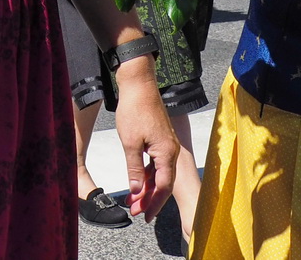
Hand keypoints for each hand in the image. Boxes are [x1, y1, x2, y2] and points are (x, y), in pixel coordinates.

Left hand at [110, 61, 178, 220]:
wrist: (139, 84)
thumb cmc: (134, 110)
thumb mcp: (130, 142)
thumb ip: (133, 168)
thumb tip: (136, 191)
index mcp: (166, 153)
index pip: (163, 186)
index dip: (153, 203)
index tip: (144, 216)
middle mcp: (170, 151)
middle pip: (162, 182)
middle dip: (149, 199)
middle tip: (135, 212)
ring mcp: (166, 145)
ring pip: (159, 173)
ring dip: (147, 187)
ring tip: (133, 201)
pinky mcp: (160, 140)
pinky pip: (156, 163)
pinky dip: (147, 174)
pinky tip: (137, 182)